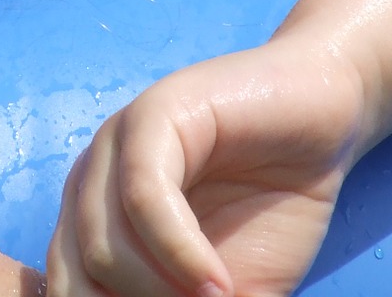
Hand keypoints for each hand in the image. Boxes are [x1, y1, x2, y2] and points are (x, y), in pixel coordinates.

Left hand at [46, 39, 368, 296]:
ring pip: (101, 248)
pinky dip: (179, 253)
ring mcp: (114, 144)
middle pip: (75, 280)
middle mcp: (89, 183)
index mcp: (90, 223)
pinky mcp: (152, 113)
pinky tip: (216, 281)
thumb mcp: (223, 287)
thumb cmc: (270, 205)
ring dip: (158, 293)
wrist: (323, 119)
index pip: (68, 291)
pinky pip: (143, 196)